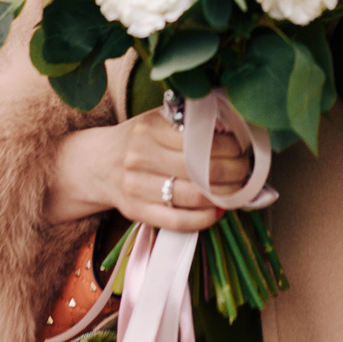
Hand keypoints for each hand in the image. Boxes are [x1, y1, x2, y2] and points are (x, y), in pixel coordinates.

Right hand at [46, 106, 251, 230]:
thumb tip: (231, 130)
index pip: (200, 139)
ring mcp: (137, 187)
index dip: (229, 146)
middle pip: (201, 169)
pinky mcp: (137, 212)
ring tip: (237, 190)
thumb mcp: (157, 120)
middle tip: (246, 171)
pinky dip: (205, 219)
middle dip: (234, 172)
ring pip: (193, 197)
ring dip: (224, 196)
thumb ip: (188, 122)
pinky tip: (217, 210)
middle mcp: (140, 157)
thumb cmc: (136, 139)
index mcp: (149, 128)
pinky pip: (179, 222)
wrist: (96, 164)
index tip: (242, 147)